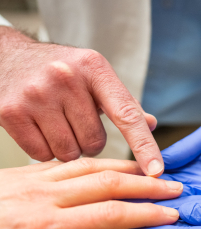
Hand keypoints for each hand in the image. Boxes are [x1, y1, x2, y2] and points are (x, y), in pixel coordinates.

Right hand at [0, 27, 162, 175]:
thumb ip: (124, 103)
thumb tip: (150, 125)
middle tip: (79, 125)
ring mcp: (35, 95)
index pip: (126, 114)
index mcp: (94, 68)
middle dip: (91, 143)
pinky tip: (42, 130)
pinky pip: (41, 155)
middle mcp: (65, 78)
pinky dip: (46, 151)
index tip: (157, 171)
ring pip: (69, 153)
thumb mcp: (96, 76)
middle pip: (95, 142)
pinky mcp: (10, 112)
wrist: (8, 57)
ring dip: (70, 149)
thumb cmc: (63, 71)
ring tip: (60, 125)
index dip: (144, 146)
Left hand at [0, 158, 181, 228]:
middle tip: (176, 187)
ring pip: (91, 165)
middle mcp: (41, 198)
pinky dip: (98, 162)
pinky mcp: (22, 174)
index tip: (171, 214)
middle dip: (146, 186)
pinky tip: (112, 166)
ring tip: (153, 172)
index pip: (110, 216)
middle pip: (107, 182)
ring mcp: (31, 180)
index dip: (145, 214)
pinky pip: (69, 162)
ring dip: (127, 168)